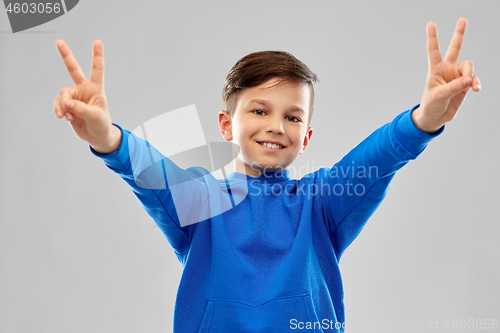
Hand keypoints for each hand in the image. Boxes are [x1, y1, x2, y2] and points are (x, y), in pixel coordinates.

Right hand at [54, 40, 118, 150]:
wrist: (96, 136)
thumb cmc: (101, 124)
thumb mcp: (95, 117)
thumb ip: (81, 109)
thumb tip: (67, 103)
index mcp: (96, 89)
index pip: (97, 70)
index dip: (97, 56)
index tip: (98, 42)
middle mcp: (84, 89)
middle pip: (73, 69)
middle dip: (66, 56)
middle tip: (59, 42)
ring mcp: (74, 96)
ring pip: (63, 94)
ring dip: (63, 105)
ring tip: (67, 116)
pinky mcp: (67, 105)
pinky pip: (58, 103)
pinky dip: (59, 110)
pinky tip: (64, 117)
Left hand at [414, 18, 480, 133]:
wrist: (435, 117)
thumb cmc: (431, 105)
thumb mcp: (439, 96)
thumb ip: (454, 86)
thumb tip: (469, 80)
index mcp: (435, 69)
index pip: (434, 50)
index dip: (433, 37)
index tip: (431, 23)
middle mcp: (447, 69)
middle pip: (455, 48)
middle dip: (459, 34)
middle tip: (462, 19)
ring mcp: (457, 76)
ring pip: (468, 67)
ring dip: (470, 76)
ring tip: (469, 86)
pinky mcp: (465, 85)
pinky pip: (473, 80)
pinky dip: (475, 83)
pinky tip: (475, 89)